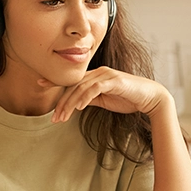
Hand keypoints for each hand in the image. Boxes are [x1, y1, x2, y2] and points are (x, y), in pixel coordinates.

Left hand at [41, 67, 171, 122]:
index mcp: (95, 76)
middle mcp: (99, 72)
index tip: (40, 84)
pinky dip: (85, 97)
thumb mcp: (105, 100)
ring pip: (81, 88)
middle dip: (61, 102)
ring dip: (70, 103)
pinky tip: (78, 107)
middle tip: (53, 117)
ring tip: (62, 117)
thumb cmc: (129, 98)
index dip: (55, 81)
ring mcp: (106, 75)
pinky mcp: (114, 80)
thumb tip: (76, 103)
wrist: (150, 98)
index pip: (72, 80)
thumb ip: (90, 99)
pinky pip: (95, 88)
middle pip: (74, 86)